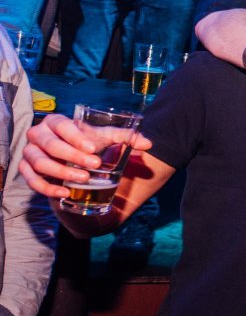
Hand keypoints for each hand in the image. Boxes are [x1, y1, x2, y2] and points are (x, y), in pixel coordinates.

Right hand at [19, 114, 152, 198]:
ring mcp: (29, 153)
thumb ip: (125, 137)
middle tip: (94, 165)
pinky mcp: (26, 170)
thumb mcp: (104, 137)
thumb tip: (149, 144)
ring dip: (61, 172)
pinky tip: (64, 193)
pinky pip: (31, 180)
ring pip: (39, 162)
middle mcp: (38, 135)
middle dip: (72, 156)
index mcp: (56, 122)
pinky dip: (47, 188)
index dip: (76, 137)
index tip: (93, 149)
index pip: (62, 126)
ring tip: (84, 179)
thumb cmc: (86, 142)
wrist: (67, 157)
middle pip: (51, 145)